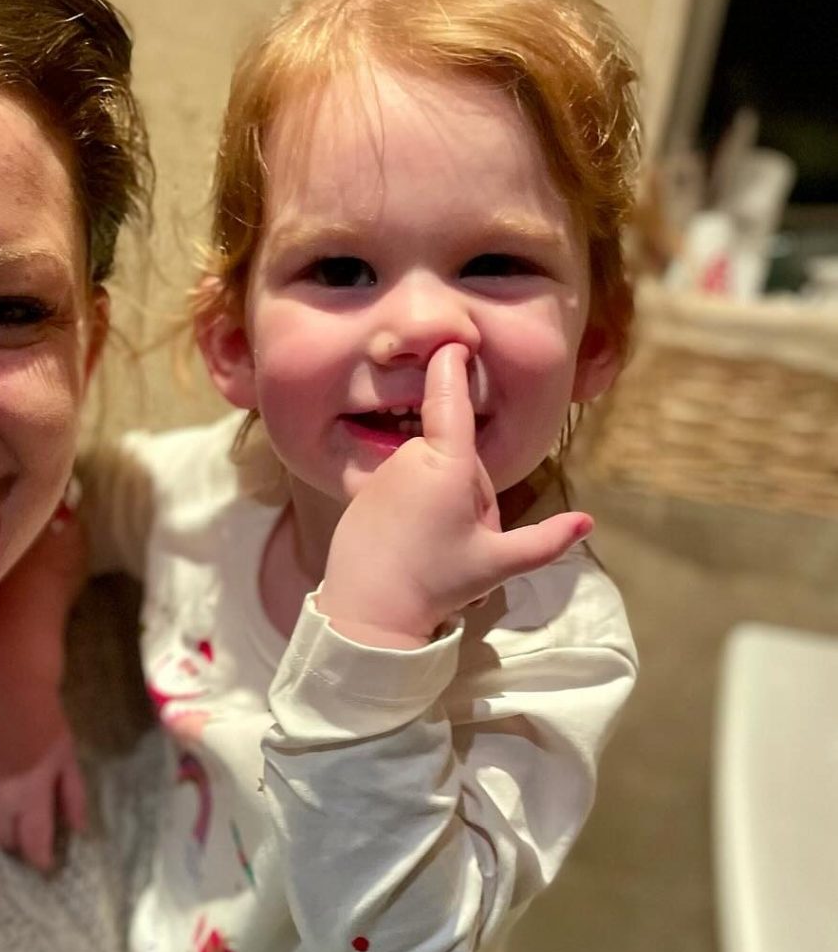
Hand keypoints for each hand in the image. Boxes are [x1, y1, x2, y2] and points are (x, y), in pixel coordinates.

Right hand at [0, 681, 87, 872]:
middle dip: (17, 840)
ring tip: (4, 811)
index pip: (32, 844)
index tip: (43, 863)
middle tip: (26, 830)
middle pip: (3, 840)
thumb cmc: (46, 721)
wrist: (7, 687)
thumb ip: (73, 796)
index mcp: (31, 794)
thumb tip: (77, 830)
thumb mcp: (68, 758)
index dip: (38, 859)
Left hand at [318, 343, 591, 647]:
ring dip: (444, 502)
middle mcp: (410, 458)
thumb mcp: (496, 563)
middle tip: (465, 540)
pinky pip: (403, 489)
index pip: (450, 401)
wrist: (367, 609)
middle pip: (457, 461)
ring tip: (437, 547)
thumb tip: (588, 524)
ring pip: (431, 477)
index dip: (452, 369)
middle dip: (470, 492)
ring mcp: (384, 473)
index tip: (453, 342)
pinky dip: (415, 508)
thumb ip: (544, 542)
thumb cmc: (436, 580)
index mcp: (446, 464)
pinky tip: (411, 546)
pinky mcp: (365, 490)